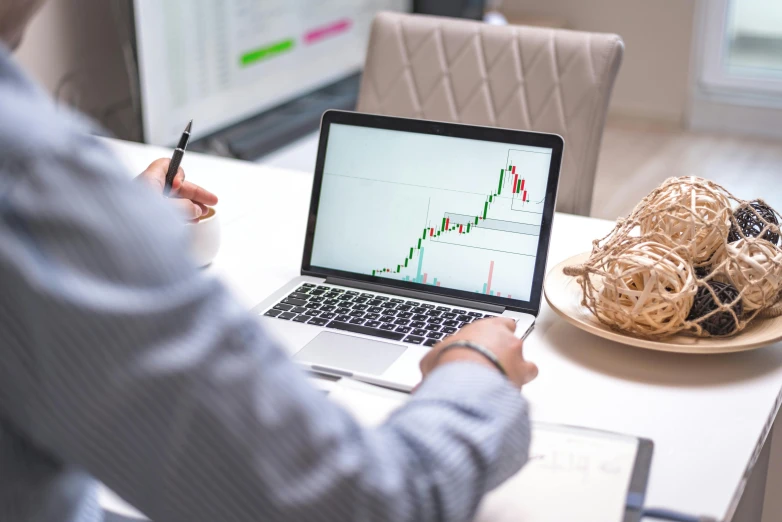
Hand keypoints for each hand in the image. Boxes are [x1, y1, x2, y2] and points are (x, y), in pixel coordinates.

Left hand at [136, 159, 217, 219]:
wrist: (117, 243)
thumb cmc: (135, 222)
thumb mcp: (169, 210)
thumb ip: (186, 207)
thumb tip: (195, 209)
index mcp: (148, 180)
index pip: (165, 165)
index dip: (179, 173)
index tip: (185, 184)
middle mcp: (146, 190)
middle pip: (174, 185)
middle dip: (193, 194)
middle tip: (210, 202)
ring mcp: (144, 205)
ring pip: (171, 201)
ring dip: (189, 206)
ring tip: (201, 214)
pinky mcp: (144, 219)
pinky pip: (165, 213)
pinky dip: (179, 216)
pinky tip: (189, 222)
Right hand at [419, 318, 537, 388]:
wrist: (465, 377)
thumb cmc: (450, 361)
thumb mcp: (433, 359)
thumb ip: (435, 363)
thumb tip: (427, 376)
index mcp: (488, 326)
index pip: (502, 324)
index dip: (497, 336)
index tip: (491, 343)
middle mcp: (507, 338)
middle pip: (514, 343)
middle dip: (505, 356)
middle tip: (491, 367)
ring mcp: (518, 357)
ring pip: (527, 364)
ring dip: (516, 372)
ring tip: (501, 384)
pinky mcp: (523, 376)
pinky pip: (526, 381)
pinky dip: (518, 387)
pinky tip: (507, 394)